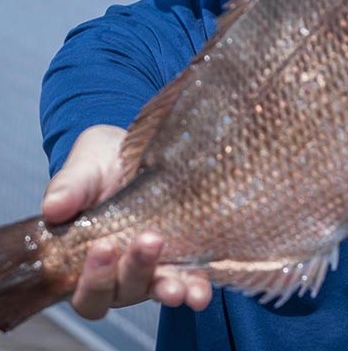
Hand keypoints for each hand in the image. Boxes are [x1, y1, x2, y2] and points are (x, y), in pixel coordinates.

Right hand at [42, 125, 212, 319]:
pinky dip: (195, 287)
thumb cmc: (101, 163)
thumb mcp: (85, 166)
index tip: (104, 245)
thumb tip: (54, 207)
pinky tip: (200, 291)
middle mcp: (119, 272)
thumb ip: (70, 186)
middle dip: (135, 271)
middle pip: (122, 292)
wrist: (136, 148)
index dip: (94, 278)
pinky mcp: (183, 256)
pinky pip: (189, 280)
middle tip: (148, 241)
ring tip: (177, 286)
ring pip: (156, 289)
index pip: (85, 290)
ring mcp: (152, 267)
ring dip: (167, 288)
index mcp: (86, 259)